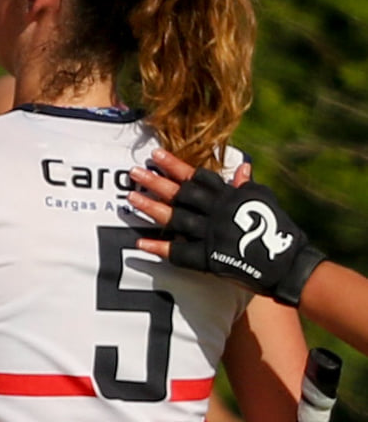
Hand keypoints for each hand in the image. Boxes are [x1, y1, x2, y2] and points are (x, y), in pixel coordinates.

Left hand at [126, 149, 324, 305]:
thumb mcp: (263, 203)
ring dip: (151, 208)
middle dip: (156, 182)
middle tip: (133, 172)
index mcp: (231, 197)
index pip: (198, 176)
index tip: (156, 155)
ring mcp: (213, 235)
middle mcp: (219, 212)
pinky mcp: (210, 259)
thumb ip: (246, 186)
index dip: (176, 165)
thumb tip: (242, 166)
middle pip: (182, 194)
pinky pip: (179, 252)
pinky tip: (140, 242)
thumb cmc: (279, 232)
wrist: (291, 267)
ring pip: (176, 218)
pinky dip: (160, 247)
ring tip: (130, 198)